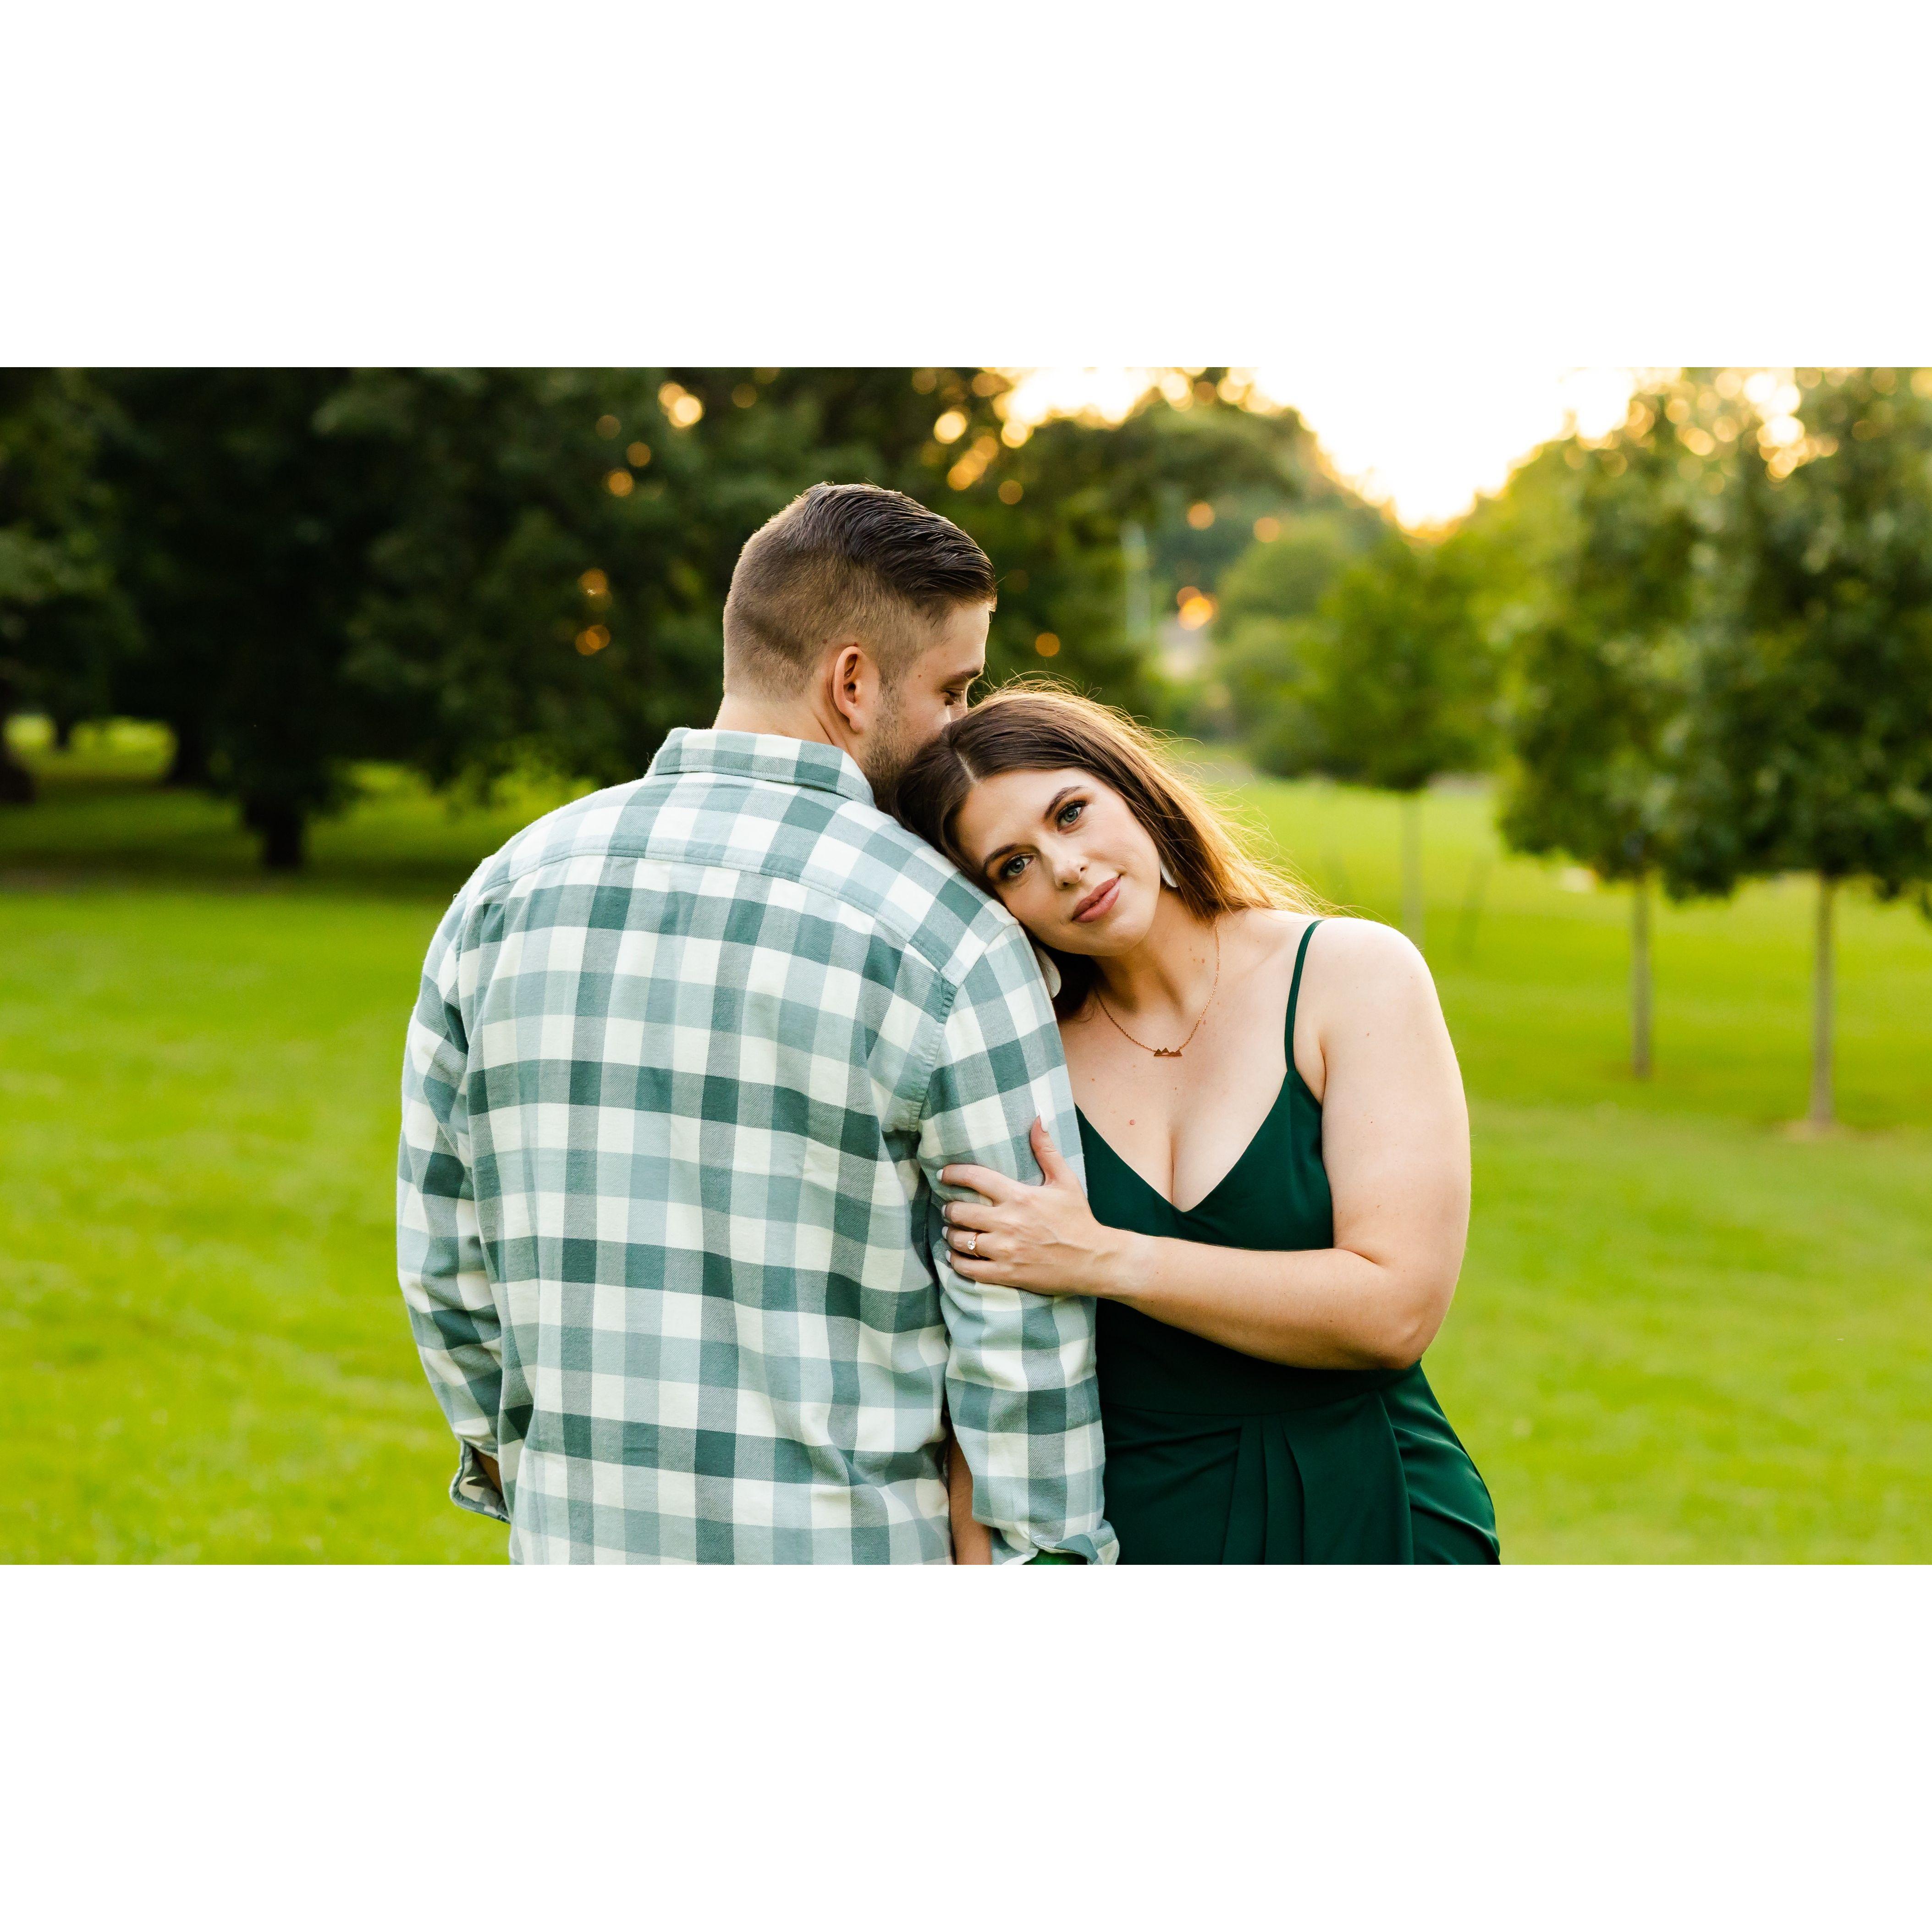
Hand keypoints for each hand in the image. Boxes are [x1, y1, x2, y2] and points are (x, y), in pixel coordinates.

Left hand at [940, 1119, 1127, 1297]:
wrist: (1094, 1260)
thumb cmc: (1078, 1219)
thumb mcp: (1065, 1181)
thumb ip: (1046, 1150)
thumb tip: (1038, 1118)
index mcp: (1019, 1196)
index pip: (975, 1178)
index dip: (953, 1174)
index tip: (944, 1175)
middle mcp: (1008, 1222)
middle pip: (960, 1211)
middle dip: (949, 1209)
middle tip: (949, 1209)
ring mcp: (1005, 1249)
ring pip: (961, 1240)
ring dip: (951, 1235)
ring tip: (951, 1232)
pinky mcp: (1006, 1273)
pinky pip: (969, 1269)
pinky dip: (956, 1262)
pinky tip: (956, 1256)